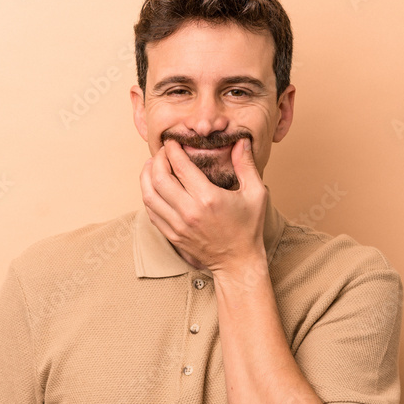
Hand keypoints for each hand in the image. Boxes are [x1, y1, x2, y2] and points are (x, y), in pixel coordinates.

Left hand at [139, 136, 267, 273]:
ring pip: (149, 195)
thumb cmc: (248, 228)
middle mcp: (189, 211)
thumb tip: (241, 141)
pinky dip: (148, 195)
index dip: (172, 150)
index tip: (173, 141)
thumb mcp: (256, 194)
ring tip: (153, 165)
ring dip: (147, 176)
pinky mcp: (172, 235)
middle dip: (158, 159)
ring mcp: (178, 225)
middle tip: (163, 151)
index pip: (180, 166)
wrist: (238, 262)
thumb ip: (247, 165)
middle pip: (159, 178)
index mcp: (208, 198)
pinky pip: (151, 211)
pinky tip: (154, 186)